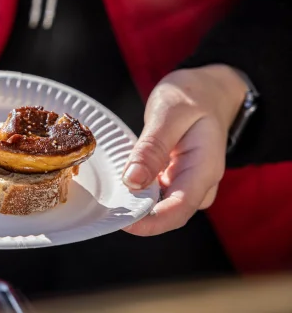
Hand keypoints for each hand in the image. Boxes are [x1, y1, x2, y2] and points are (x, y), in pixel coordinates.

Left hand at [122, 65, 247, 235]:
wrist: (207, 90)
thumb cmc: (191, 96)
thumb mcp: (169, 113)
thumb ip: (152, 147)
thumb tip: (133, 181)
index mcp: (204, 169)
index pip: (179, 209)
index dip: (150, 223)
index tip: (121, 222)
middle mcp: (199, 183)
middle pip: (168, 214)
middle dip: (137, 216)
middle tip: (104, 207)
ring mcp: (187, 183)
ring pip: (158, 206)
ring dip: (133, 205)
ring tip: (107, 194)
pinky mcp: (173, 179)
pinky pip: (153, 194)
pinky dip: (135, 192)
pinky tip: (117, 183)